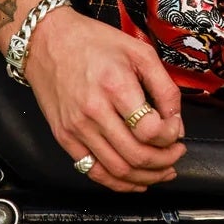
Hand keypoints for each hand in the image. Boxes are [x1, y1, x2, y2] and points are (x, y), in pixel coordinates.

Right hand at [21, 5, 186, 193]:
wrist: (46, 41)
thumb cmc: (92, 42)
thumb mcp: (138, 51)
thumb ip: (164, 87)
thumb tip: (176, 123)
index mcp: (115, 86)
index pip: (150, 130)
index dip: (171, 136)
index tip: (176, 130)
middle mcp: (94, 111)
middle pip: (136, 155)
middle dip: (165, 161)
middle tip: (176, 154)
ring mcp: (77, 128)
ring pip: (117, 170)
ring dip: (146, 177)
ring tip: (162, 170)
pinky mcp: (65, 137)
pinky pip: (93, 171)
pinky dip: (118, 183)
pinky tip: (134, 180)